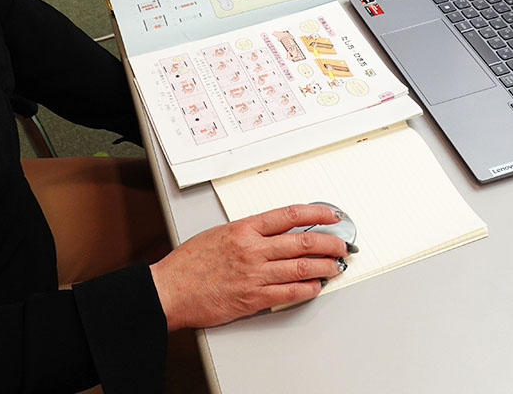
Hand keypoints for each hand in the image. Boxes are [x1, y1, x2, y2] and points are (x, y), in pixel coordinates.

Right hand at [149, 203, 348, 330]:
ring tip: (335, 267)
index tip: (332, 215)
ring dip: (324, 267)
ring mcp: (254, 275)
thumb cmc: (188, 264)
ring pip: (301, 268)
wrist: (170, 290)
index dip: (317, 213)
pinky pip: (289, 293)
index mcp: (243, 228)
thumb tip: (273, 233)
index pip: (290, 215)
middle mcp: (252, 249)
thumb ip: (247, 233)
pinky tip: (316, 286)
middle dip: (329, 243)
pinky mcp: (253, 299)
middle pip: (303, 241)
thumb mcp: (218, 234)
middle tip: (342, 245)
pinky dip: (307, 289)